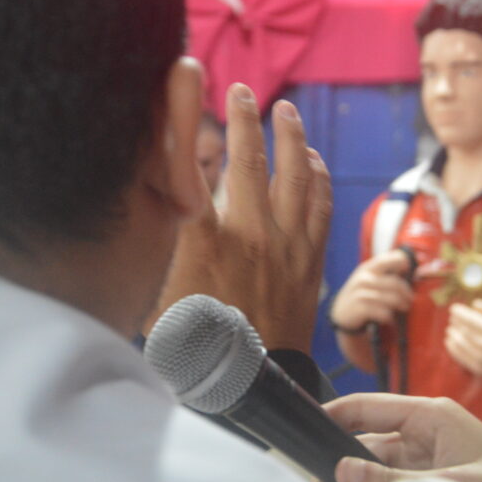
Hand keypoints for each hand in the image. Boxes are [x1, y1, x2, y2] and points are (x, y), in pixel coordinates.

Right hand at [146, 84, 331, 351]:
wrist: (252, 390)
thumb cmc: (194, 349)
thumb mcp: (158, 297)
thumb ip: (165, 246)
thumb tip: (166, 203)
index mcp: (203, 241)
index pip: (194, 166)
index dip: (196, 124)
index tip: (196, 93)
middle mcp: (250, 235)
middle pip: (251, 160)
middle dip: (247, 119)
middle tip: (243, 91)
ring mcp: (288, 247)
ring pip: (297, 176)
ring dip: (293, 139)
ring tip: (287, 112)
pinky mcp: (312, 263)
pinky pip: (323, 207)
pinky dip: (320, 178)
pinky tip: (315, 161)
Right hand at [324, 393, 481, 481]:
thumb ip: (392, 481)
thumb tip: (343, 469)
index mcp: (432, 416)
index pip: (368, 407)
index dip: (333, 415)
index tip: (302, 428)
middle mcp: (426, 437)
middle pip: (367, 445)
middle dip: (343, 466)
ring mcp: (429, 466)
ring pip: (378, 475)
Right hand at [329, 250, 413, 332]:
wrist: (341, 313)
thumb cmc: (362, 294)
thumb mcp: (370, 279)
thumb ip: (388, 272)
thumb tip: (414, 264)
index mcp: (367, 268)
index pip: (387, 259)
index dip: (402, 261)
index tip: (410, 269)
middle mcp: (363, 278)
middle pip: (394, 283)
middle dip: (406, 292)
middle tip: (410, 300)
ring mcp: (361, 293)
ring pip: (391, 299)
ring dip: (401, 305)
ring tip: (403, 308)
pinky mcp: (360, 308)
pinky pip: (384, 312)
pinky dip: (389, 316)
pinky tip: (389, 318)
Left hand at [444, 299, 481, 380]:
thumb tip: (474, 304)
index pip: (468, 318)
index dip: (458, 312)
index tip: (454, 308)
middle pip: (462, 330)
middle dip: (455, 322)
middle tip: (453, 318)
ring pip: (459, 344)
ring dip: (452, 334)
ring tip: (451, 329)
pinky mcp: (481, 369)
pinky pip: (461, 358)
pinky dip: (453, 349)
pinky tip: (450, 342)